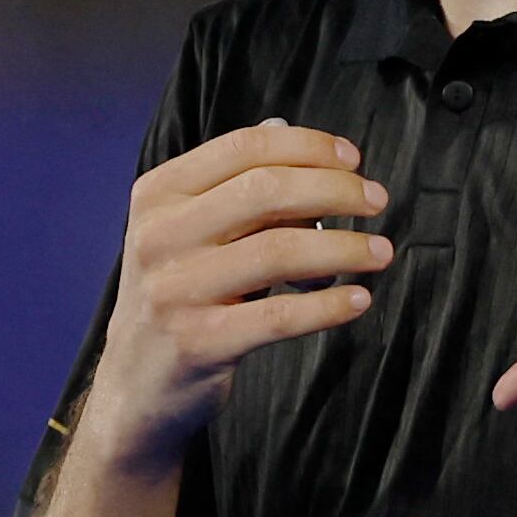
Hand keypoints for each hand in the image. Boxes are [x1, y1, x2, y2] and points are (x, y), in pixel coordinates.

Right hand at [74, 120, 392, 473]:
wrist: (136, 381)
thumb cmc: (177, 294)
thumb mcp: (186, 230)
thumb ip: (233, 184)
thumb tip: (290, 135)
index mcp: (158, 195)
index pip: (243, 149)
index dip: (308, 147)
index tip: (353, 159)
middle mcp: (160, 236)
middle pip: (265, 191)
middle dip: (336, 190)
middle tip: (377, 201)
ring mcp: (175, 291)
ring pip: (279, 251)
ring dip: (344, 247)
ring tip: (381, 252)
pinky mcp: (198, 343)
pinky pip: (279, 316)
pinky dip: (328, 307)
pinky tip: (358, 300)